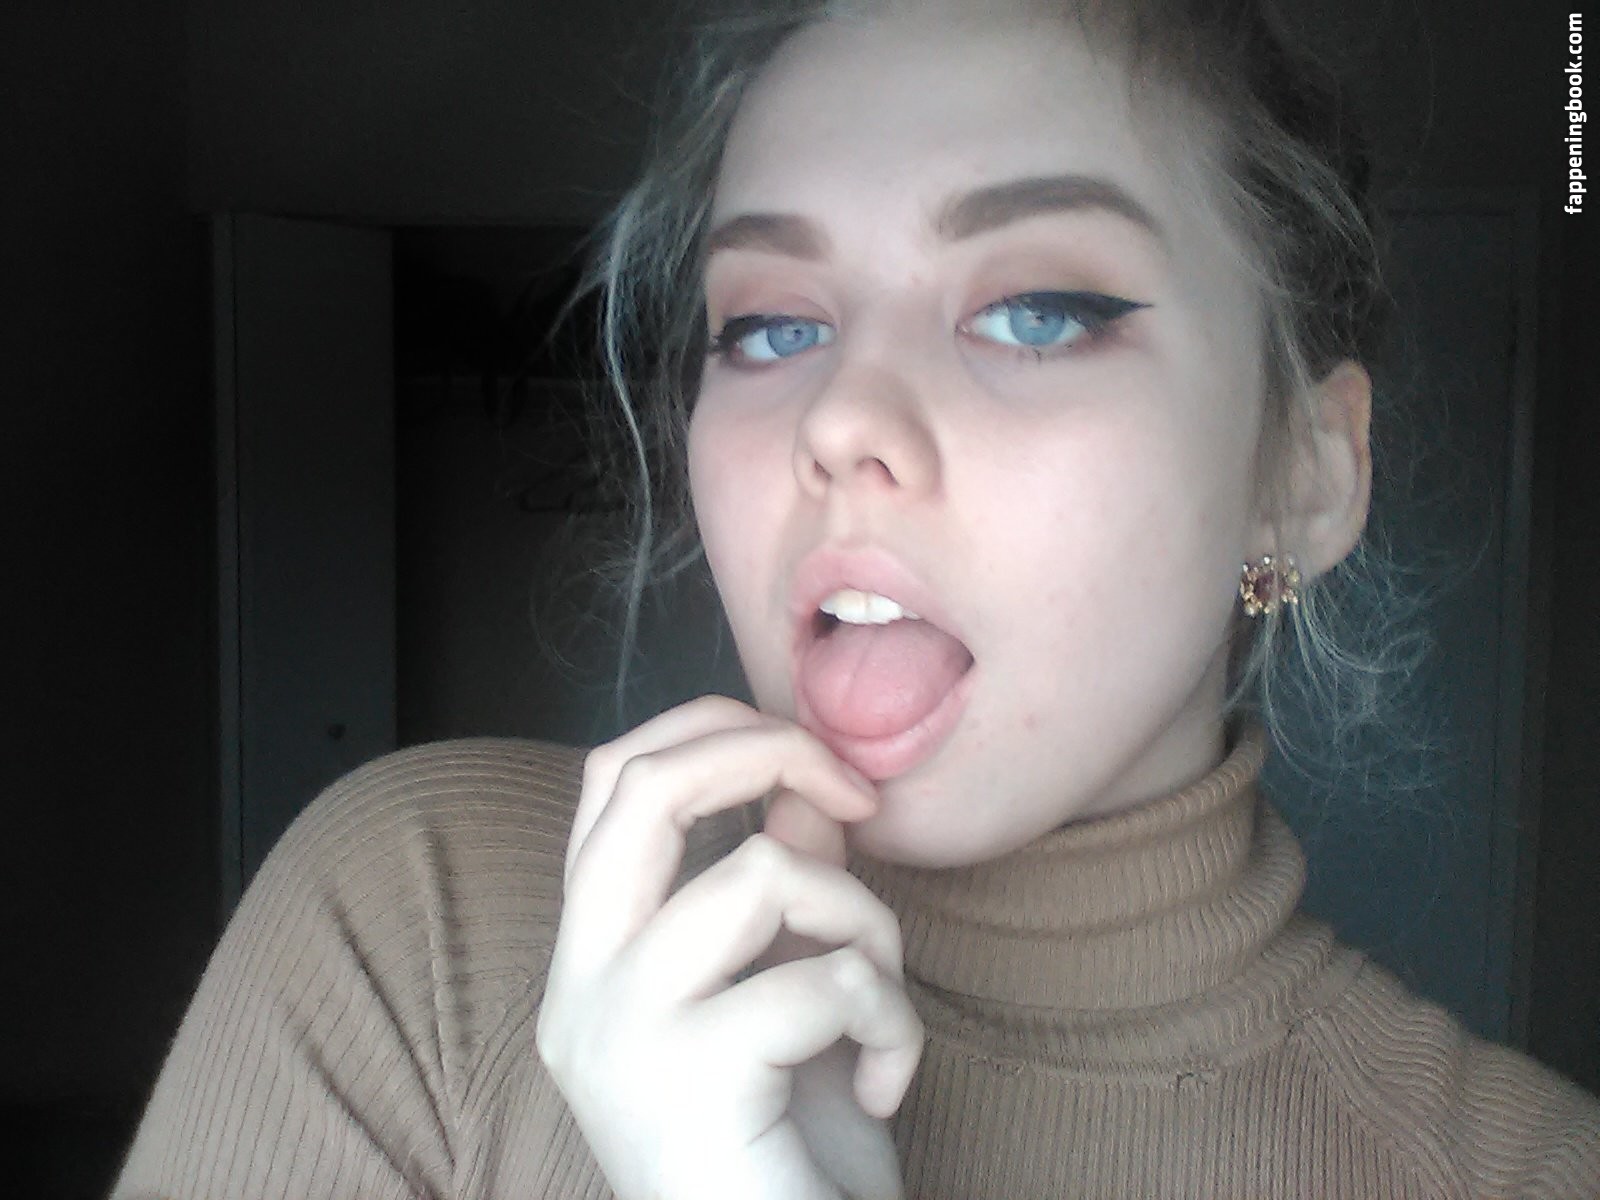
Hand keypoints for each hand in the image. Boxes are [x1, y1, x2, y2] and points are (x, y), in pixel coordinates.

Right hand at [536, 695, 923, 1199]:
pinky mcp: (683, 1083)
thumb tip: (808, 785)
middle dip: (770, 753)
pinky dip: (890, 1018)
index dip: (711, 729)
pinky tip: (883, 1085)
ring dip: (865, 922)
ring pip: (763, 878)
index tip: (812, 759)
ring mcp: (619, 1034)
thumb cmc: (786, 1152)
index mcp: (592, 956)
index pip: (611, 779)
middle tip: (856, 798)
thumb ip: (781, 887)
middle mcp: (580, 988)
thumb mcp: (785, 994)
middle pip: (644, 786)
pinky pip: (819, 982)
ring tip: (881, 1001)